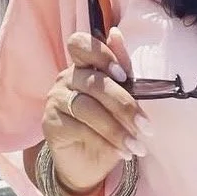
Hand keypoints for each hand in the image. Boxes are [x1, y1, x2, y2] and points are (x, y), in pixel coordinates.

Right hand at [42, 27, 151, 195]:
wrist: (90, 163)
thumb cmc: (109, 124)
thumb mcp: (121, 98)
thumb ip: (121, 68)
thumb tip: (116, 33)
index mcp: (83, 65)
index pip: (81, 44)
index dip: (101, 55)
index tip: (123, 75)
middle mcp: (66, 78)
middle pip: (93, 82)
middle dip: (124, 105)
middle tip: (146, 126)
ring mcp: (55, 99)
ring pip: (87, 108)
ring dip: (117, 130)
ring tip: (137, 146)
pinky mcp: (50, 123)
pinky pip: (78, 128)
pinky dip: (104, 142)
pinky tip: (121, 152)